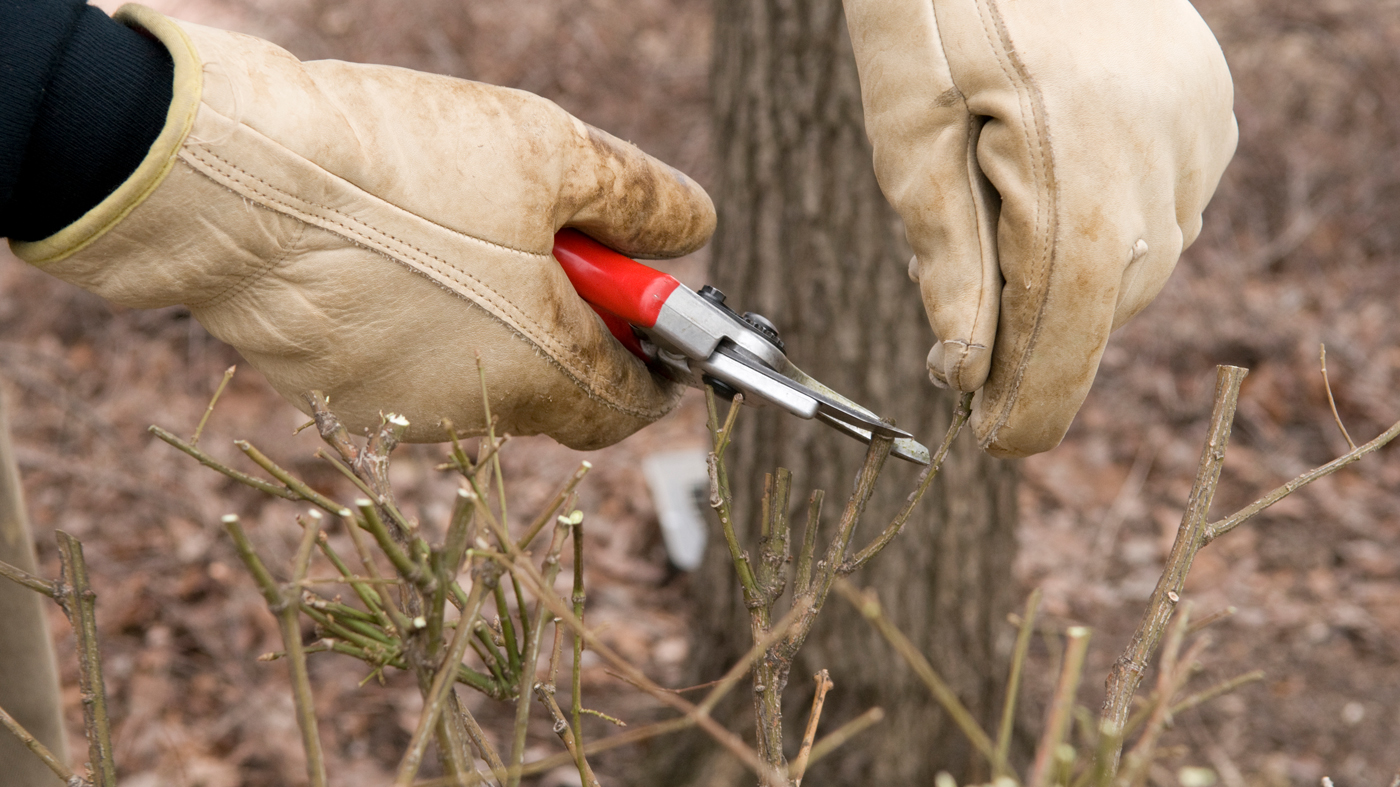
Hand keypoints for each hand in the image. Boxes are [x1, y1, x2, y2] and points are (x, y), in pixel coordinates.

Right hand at [12, 5, 713, 448]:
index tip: (654, 315)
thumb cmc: (407, 167)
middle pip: (554, 385)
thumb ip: (642, 202)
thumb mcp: (554, 155)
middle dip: (568, 319)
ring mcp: (396, 410)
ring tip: (454, 224)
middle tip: (551, 236)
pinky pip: (402, 361)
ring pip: (477, 370)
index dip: (657, 359)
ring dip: (492, 314)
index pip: (633, 403)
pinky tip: (387, 248)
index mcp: (545, 372)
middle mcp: (475, 414)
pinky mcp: (329, 390)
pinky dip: (418, 316)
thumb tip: (693, 229)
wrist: (235, 182)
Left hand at [843, 0, 1236, 456]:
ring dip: (1068, 277)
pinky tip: (1054, 173)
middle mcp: (1162, 151)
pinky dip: (1107, 223)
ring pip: (1138, 258)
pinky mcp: (1212, 106)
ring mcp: (1200, 126)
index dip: (1035, 400)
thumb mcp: (907, 127)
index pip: (1070, 325)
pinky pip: (1163, 204)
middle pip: (1104, 300)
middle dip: (1034, 334)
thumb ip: (946, 253)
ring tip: (1001, 217)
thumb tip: (966, 368)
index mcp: (1078, 158)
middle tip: (963, 333)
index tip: (996, 444)